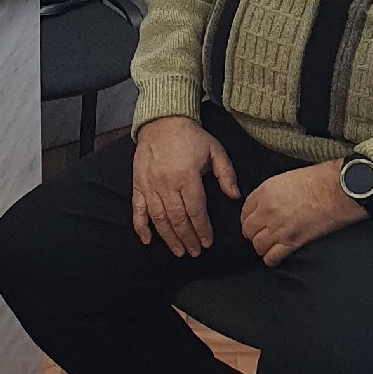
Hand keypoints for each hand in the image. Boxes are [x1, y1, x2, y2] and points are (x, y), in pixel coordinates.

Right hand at [132, 118, 240, 257]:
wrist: (162, 121)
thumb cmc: (190, 136)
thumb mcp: (215, 150)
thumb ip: (226, 174)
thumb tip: (234, 196)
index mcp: (187, 176)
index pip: (195, 210)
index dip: (202, 229)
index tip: (207, 242)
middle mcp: (166, 183)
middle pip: (178, 219)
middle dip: (188, 238)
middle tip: (195, 252)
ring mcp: (150, 185)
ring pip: (159, 218)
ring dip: (169, 238)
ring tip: (178, 251)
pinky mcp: (138, 185)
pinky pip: (138, 210)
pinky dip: (141, 227)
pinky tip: (147, 240)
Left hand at [239, 163, 365, 267]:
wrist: (338, 189)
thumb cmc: (320, 180)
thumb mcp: (287, 178)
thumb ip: (272, 192)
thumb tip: (267, 203)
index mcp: (265, 192)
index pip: (244, 212)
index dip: (249, 220)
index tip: (255, 223)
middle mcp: (267, 210)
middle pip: (248, 230)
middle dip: (255, 234)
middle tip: (263, 235)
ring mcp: (278, 227)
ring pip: (258, 245)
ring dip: (264, 247)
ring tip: (271, 246)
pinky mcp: (292, 241)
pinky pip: (272, 257)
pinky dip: (272, 259)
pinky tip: (277, 256)